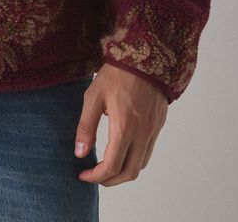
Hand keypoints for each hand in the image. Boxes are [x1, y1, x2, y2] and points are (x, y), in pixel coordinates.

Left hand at [74, 62, 167, 185]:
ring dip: (123, 172)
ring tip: (106, 167)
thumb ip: (86, 127)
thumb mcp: (94, 97)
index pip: (111, 166)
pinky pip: (148, 152)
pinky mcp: (158, 125)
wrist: (144, 57)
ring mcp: (152, 130)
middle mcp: (142, 133)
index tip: (83, 175)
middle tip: (94, 176)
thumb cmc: (116, 74)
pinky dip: (134, 160)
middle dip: (110, 180)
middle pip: (129, 173)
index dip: (96, 176)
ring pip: (141, 165)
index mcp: (124, 128)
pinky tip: (122, 151)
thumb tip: (79, 153)